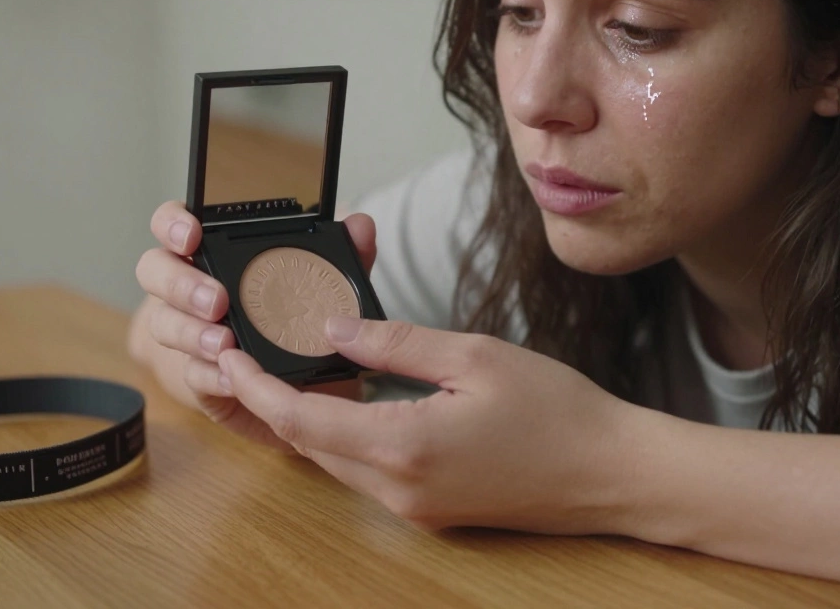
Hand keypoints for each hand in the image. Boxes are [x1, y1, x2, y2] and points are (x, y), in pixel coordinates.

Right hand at [131, 201, 376, 451]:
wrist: (294, 381)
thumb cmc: (297, 316)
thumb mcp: (325, 282)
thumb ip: (343, 254)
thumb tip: (360, 226)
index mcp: (213, 254)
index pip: (173, 224)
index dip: (172, 224)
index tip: (192, 234)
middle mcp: (188, 289)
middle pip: (154, 271)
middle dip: (180, 284)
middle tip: (216, 300)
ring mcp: (186, 334)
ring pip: (164, 325)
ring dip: (192, 334)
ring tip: (224, 343)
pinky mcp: (198, 378)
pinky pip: (190, 374)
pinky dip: (211, 376)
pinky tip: (232, 378)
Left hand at [216, 317, 646, 533]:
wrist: (610, 473)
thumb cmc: (555, 410)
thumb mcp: (472, 355)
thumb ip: (395, 342)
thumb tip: (334, 329)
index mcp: (405, 446)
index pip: (301, 420)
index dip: (257, 387)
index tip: (229, 354)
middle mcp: (400, 490)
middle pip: (308, 446)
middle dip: (271, 401)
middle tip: (248, 353)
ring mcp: (415, 508)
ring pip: (334, 462)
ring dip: (305, 421)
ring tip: (286, 370)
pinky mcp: (431, 511)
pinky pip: (365, 473)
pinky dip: (342, 438)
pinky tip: (344, 402)